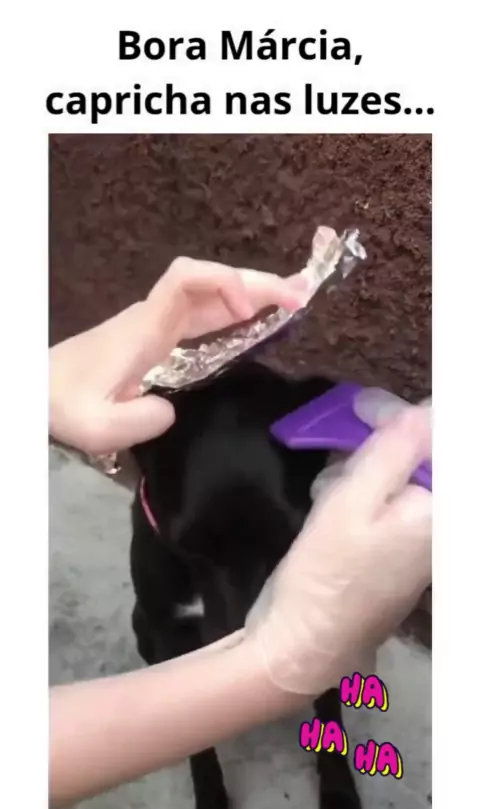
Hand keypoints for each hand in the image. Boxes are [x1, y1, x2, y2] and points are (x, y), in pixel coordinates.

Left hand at [49, 258, 304, 455]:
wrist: (37, 391)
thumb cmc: (64, 404)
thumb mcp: (97, 424)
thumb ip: (139, 419)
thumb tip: (171, 409)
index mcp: (144, 327)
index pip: (186, 281)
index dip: (222, 283)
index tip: (248, 309)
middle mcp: (154, 317)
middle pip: (210, 283)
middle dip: (255, 284)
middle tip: (302, 296)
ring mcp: (156, 325)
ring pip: (210, 297)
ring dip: (250, 296)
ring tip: (294, 302)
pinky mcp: (157, 338)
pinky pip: (203, 316)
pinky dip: (234, 314)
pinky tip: (257, 322)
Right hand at [246, 405, 431, 693]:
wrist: (303, 645)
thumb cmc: (325, 573)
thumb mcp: (351, 501)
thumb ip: (392, 450)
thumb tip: (425, 408)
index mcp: (442, 512)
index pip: (441, 439)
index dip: (403, 416)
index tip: (362, 410)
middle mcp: (442, 525)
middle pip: (421, 456)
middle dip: (378, 446)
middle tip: (337, 449)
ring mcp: (422, 540)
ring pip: (399, 476)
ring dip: (363, 469)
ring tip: (328, 488)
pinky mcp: (399, 549)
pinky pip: (388, 501)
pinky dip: (361, 493)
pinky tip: (331, 504)